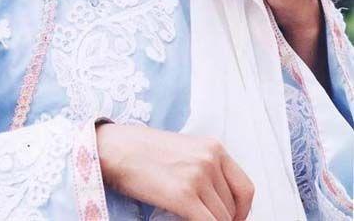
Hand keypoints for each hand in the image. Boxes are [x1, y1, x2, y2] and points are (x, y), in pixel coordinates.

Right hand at [96, 122, 253, 220]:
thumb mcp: (186, 151)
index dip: (242, 212)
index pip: (245, 188)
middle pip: (232, 208)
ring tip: (190, 218)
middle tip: (205, 220)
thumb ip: (208, 170)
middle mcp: (210, 159)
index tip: (232, 220)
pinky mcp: (183, 195)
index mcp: (214, 147)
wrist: (117, 148)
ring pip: (221, 219)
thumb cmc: (146, 152)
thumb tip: (224, 204)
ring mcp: (198, 176)